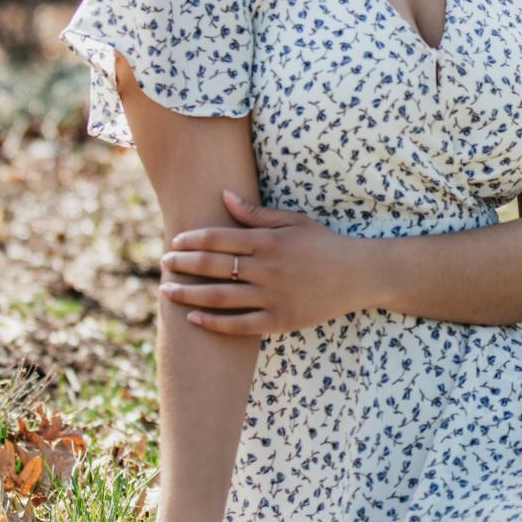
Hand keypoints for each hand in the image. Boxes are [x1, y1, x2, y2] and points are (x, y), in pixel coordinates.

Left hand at [157, 189, 371, 335]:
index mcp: (269, 241)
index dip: (192, 240)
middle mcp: (267, 269)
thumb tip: (223, 197)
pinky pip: (238, 325)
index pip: (219, 239)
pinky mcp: (279, 320)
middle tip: (163, 263)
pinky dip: (212, 322)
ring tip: (166, 289)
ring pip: (219, 297)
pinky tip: (192, 317)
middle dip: (183, 264)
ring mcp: (273, 297)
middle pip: (213, 266)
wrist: (358, 275)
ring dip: (188, 293)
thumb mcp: (293, 221)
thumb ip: (256, 214)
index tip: (175, 241)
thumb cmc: (324, 243)